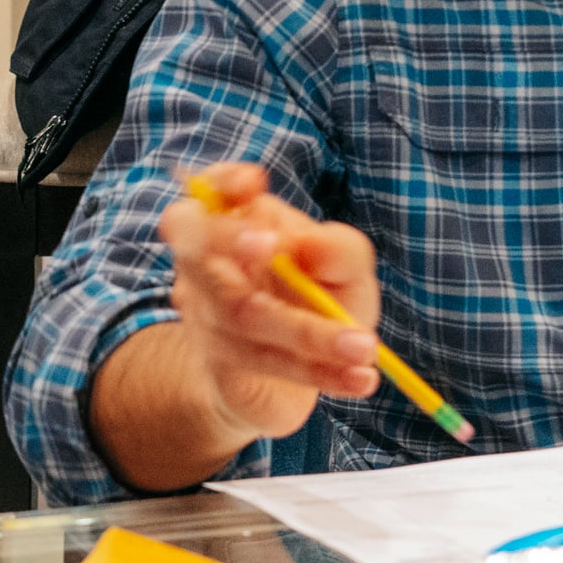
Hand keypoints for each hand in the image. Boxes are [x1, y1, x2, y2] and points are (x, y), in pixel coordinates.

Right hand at [160, 161, 379, 443]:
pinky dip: (316, 370)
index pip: (209, 191)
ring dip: (307, 330)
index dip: (221, 183)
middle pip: (198, 245)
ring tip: (364, 345)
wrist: (293, 377)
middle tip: (272, 244)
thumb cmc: (319, 304)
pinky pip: (259, 359)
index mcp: (239, 226)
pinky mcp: (217, 360)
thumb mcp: (345, 273)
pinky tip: (359, 379)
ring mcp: (205, 313)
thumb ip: (337, 249)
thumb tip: (307, 244)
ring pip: (239, 311)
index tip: (253, 184)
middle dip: (230, 240)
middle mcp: (209, 264)